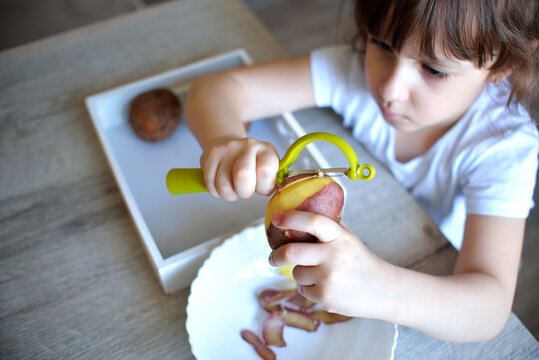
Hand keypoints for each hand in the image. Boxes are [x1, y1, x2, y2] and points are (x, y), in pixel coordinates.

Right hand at [200, 137, 279, 200]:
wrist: (230, 147)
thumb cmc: (252, 164)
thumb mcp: (268, 170)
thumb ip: (272, 181)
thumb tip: (275, 191)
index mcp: (267, 150)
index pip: (265, 172)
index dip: (263, 188)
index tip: (262, 188)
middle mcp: (249, 145)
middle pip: (242, 176)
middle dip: (244, 192)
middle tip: (245, 190)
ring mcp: (228, 148)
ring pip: (223, 184)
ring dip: (229, 194)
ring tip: (234, 187)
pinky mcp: (211, 154)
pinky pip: (210, 184)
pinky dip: (216, 191)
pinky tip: (223, 183)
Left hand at [268, 210, 390, 318]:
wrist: (383, 290)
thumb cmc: (360, 261)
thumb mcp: (348, 238)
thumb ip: (329, 226)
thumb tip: (301, 209)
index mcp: (339, 237)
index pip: (312, 222)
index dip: (291, 218)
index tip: (276, 218)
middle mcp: (334, 256)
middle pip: (292, 252)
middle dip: (276, 256)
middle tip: (272, 258)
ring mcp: (329, 277)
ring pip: (297, 273)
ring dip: (301, 274)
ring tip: (321, 276)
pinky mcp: (325, 296)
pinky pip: (302, 290)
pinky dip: (309, 289)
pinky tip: (327, 287)